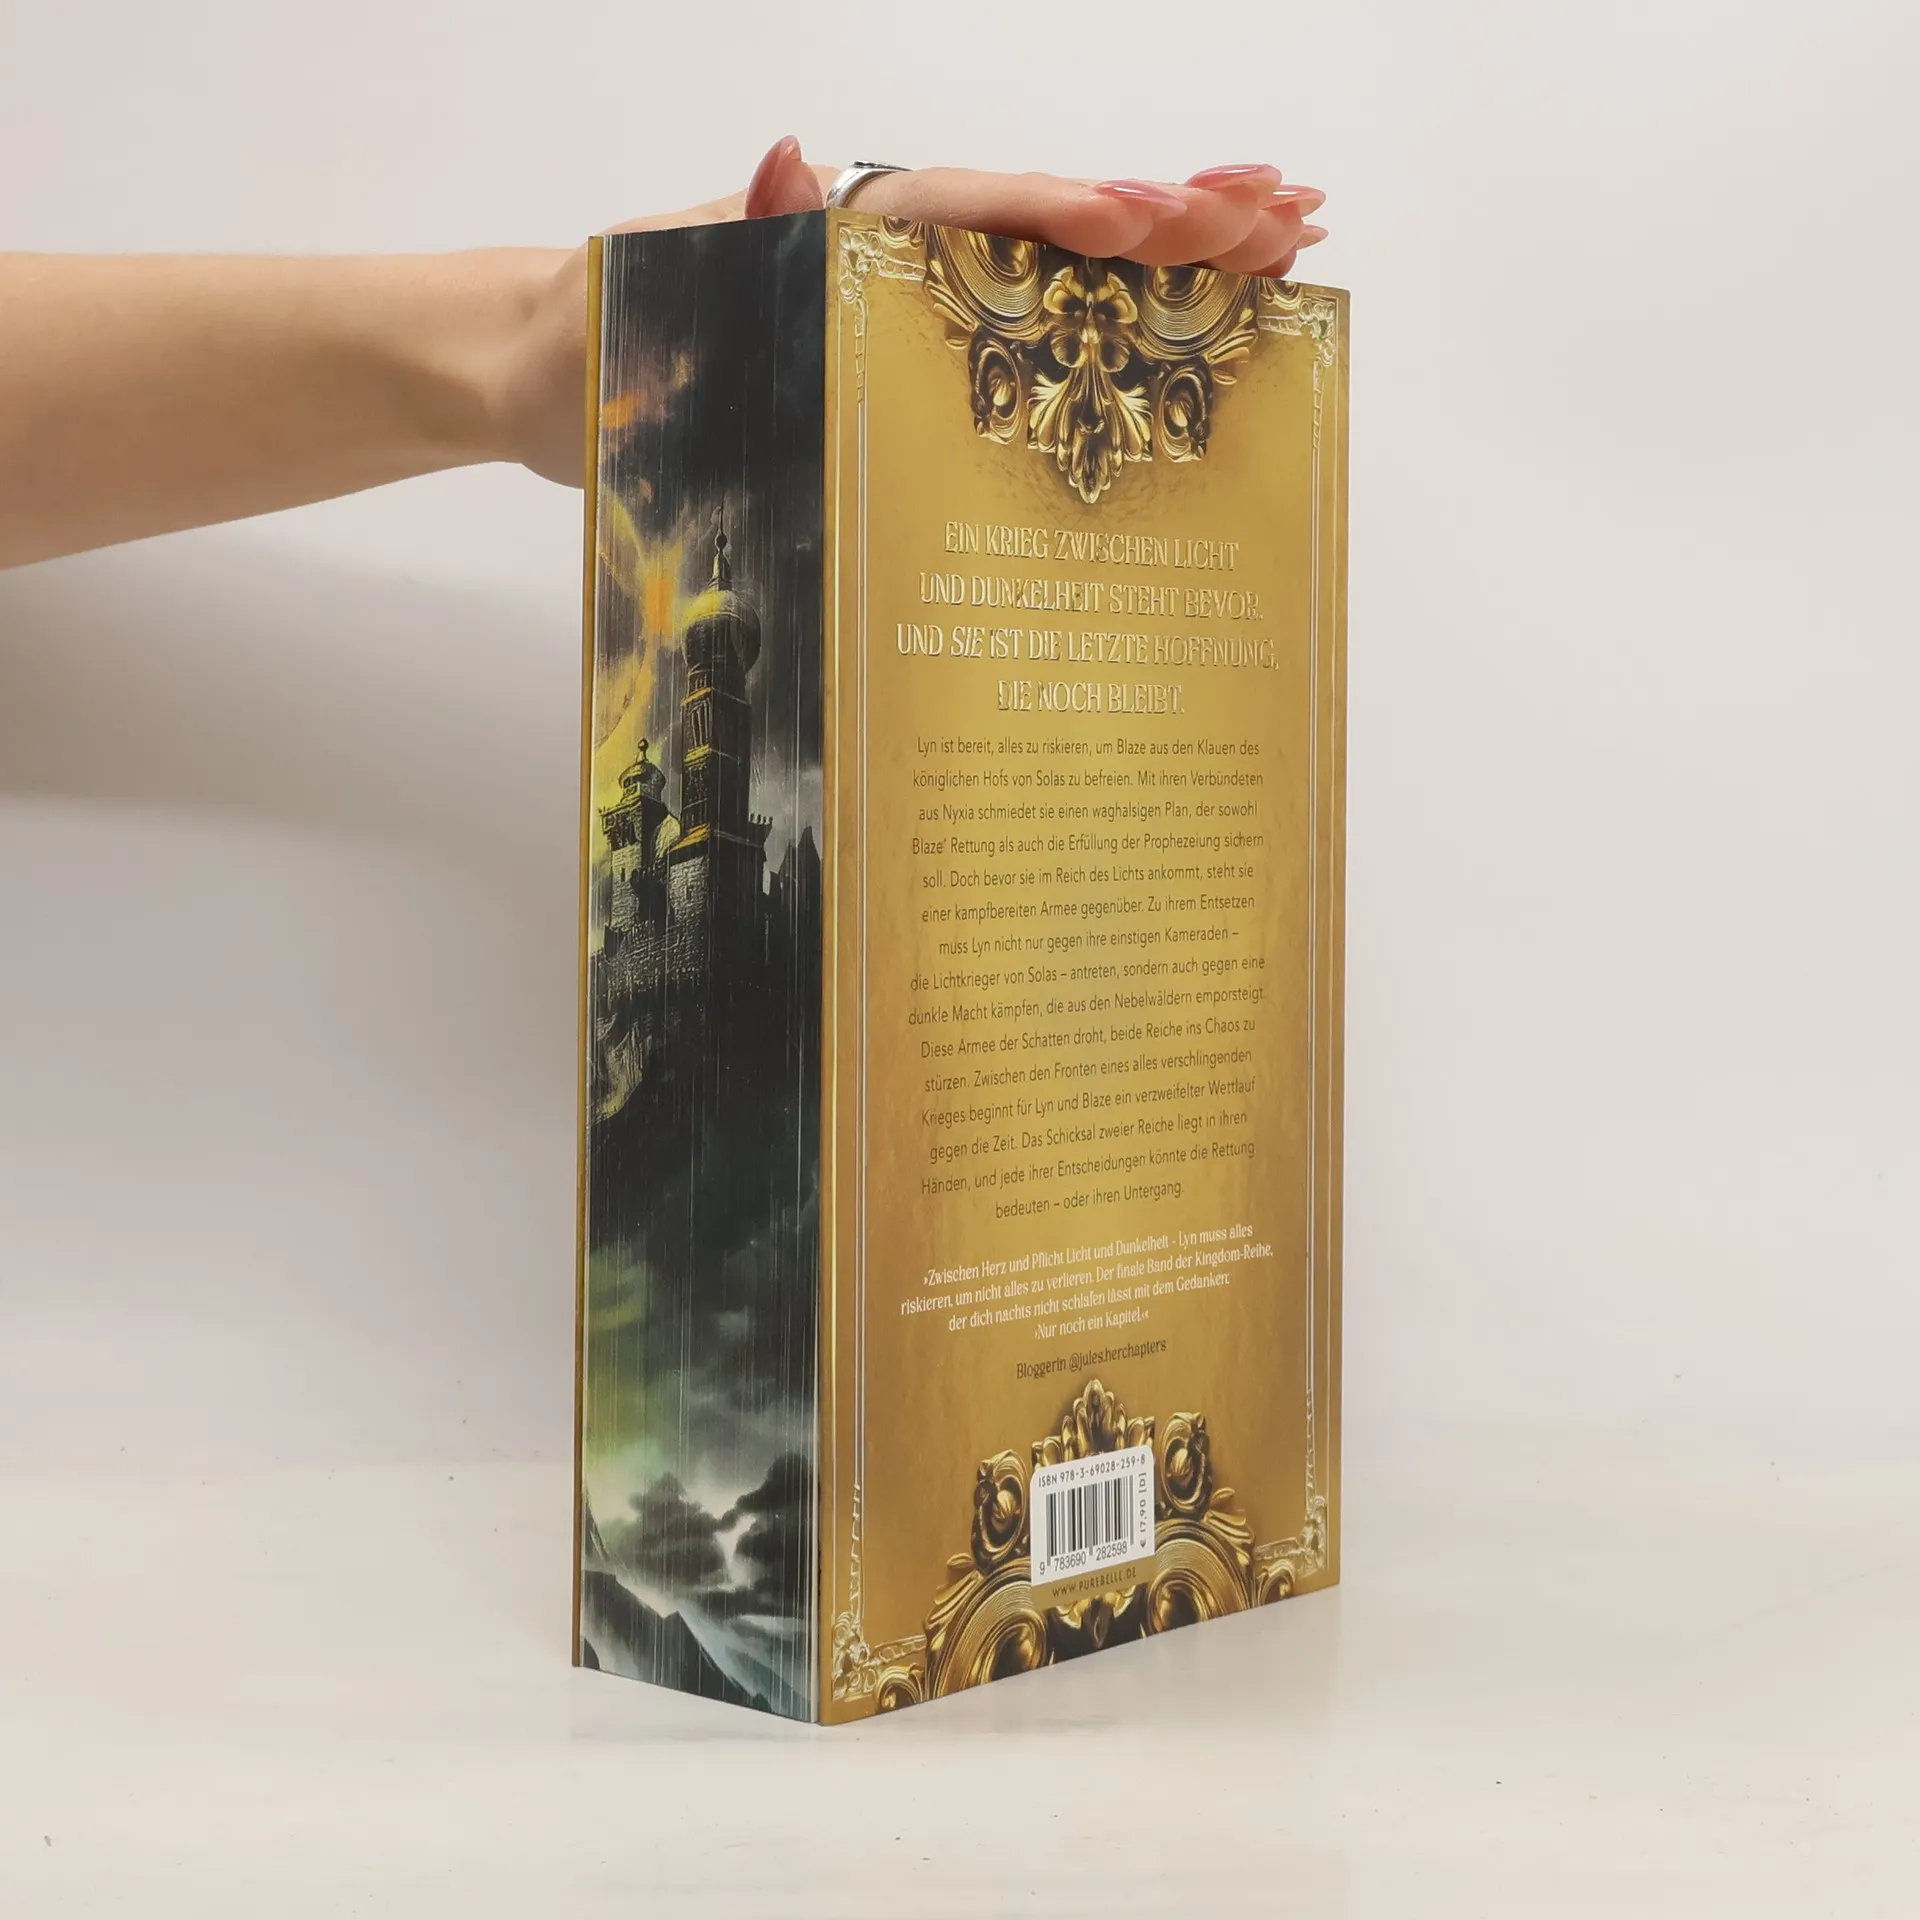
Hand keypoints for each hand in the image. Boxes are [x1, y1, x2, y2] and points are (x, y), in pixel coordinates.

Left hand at [497, 137, 1327, 485]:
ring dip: (1177, 253)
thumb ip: (720, 232)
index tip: (1165, 221)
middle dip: (1175, 217)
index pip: (980, 208)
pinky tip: (1188, 322)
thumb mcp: (645, 284)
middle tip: (1290, 213)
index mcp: (845, 228)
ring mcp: (912, 298)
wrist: (552, 373)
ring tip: (1283, 239)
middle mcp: (895, 252)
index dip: (1074, 213)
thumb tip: (788, 159)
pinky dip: (1118, 318)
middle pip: (1055, 221)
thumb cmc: (596, 333)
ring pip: (1065, 266)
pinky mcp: (912, 349)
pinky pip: (1035, 324)